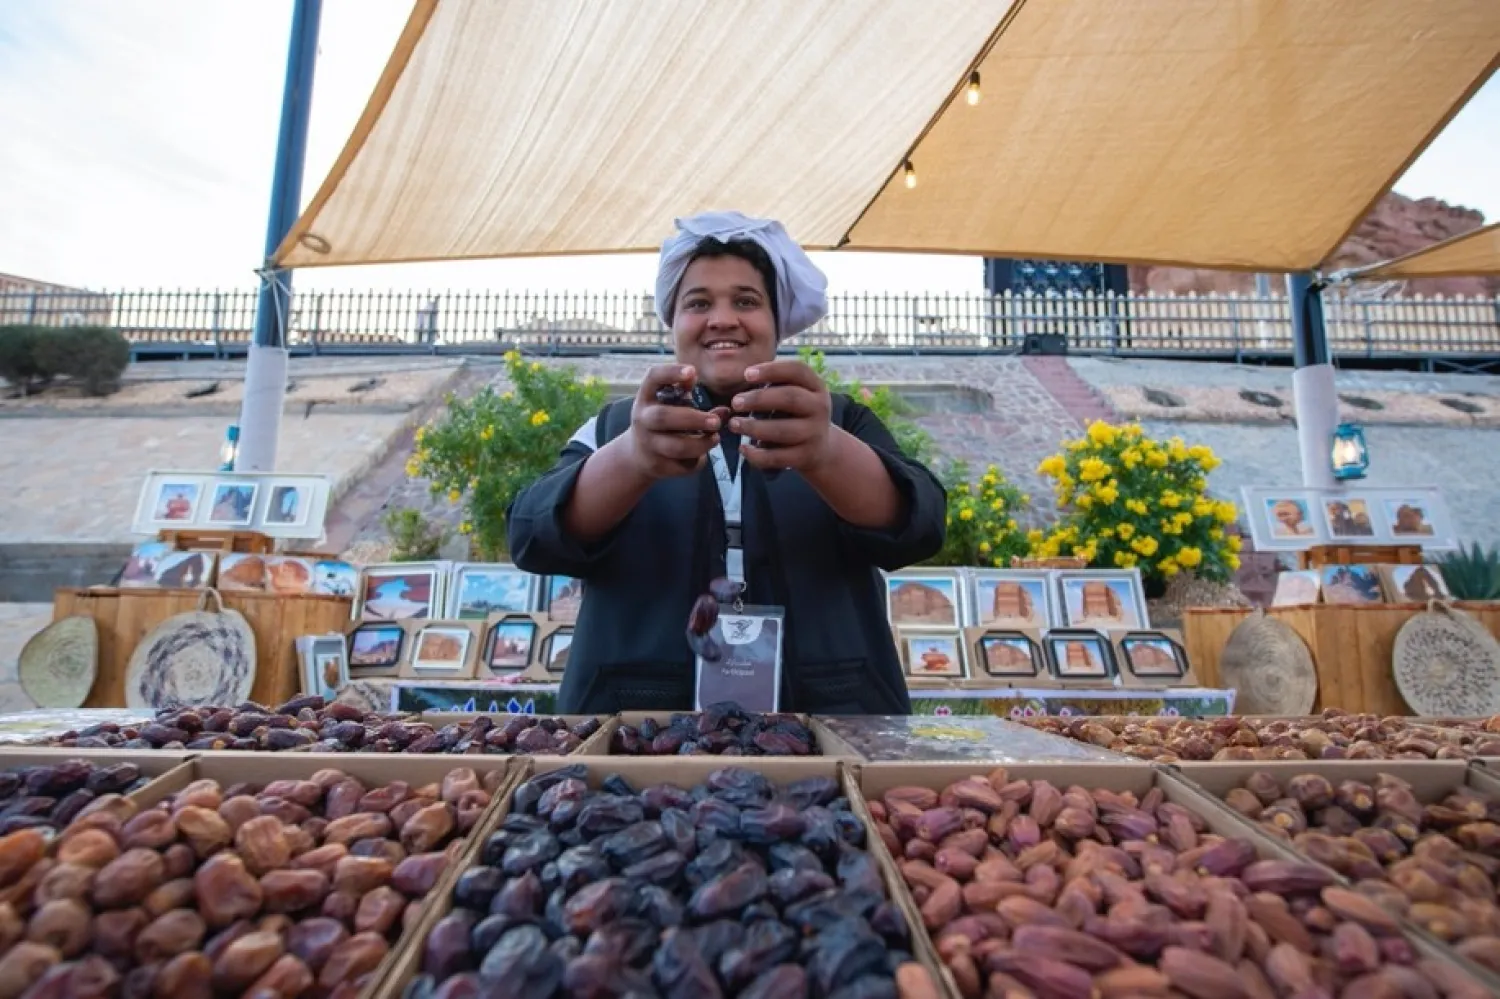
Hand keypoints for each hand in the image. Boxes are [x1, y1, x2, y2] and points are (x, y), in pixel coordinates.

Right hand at [623, 364, 723, 480]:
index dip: (671, 373)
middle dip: (693, 419)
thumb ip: (696, 403)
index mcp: (647, 397)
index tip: (693, 372)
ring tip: (716, 438)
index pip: (653, 378)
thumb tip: (726, 409)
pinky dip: (697, 461)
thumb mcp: (673, 406)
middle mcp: (643, 418)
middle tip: (716, 421)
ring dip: (700, 444)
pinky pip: (682, 466)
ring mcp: (647, 444)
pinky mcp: (656, 466)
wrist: (637, 455)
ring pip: (675, 447)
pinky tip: (702, 456)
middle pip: (664, 417)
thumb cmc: (664, 422)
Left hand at [728, 360, 833, 472]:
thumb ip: (774, 384)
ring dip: (754, 427)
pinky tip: (743, 448)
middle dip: (758, 399)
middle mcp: (820, 408)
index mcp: (816, 386)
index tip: (746, 374)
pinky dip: (757, 454)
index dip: (771, 370)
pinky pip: (778, 457)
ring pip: (782, 431)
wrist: (821, 448)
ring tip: (734, 424)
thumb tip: (743, 379)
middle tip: (735, 402)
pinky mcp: (806, 456)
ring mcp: (815, 433)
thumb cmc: (796, 412)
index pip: (797, 370)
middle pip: (790, 398)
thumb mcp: (794, 393)